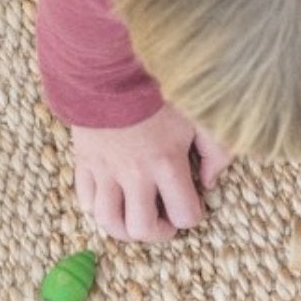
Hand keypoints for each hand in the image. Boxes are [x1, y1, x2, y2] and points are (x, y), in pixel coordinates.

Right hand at [70, 105, 232, 242]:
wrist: (113, 67)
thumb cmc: (161, 91)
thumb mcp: (200, 117)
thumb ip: (216, 152)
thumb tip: (210, 182)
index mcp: (166, 163)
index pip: (184, 215)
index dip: (192, 216)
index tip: (191, 205)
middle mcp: (134, 173)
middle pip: (141, 228)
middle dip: (157, 233)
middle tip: (164, 220)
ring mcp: (105, 169)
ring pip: (106, 221)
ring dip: (124, 229)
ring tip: (136, 218)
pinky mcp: (83, 161)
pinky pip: (84, 200)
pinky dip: (97, 208)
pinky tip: (113, 198)